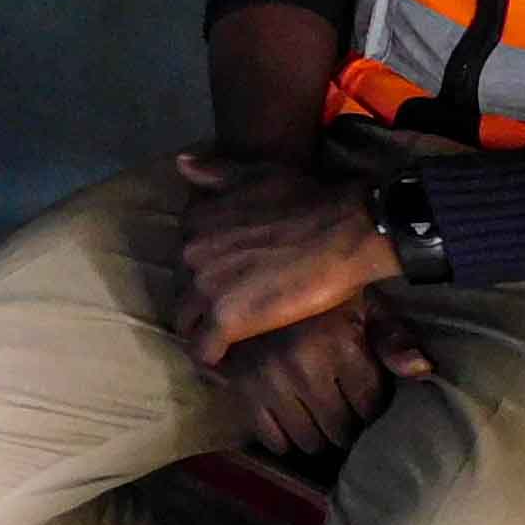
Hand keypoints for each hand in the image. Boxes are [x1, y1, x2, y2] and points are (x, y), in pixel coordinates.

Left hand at [171, 152, 403, 365]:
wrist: (343, 232)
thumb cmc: (307, 199)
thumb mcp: (256, 174)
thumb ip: (216, 173)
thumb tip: (182, 165)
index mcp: (195, 219)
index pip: (183, 257)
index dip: (203, 273)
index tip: (224, 284)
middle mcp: (190, 251)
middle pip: (182, 290)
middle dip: (201, 303)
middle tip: (231, 313)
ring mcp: (205, 286)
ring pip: (186, 321)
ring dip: (203, 331)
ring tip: (229, 339)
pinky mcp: (225, 320)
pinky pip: (203, 350)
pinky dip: (213, 358)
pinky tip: (229, 360)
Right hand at [210, 299, 434, 456]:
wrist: (252, 276)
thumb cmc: (320, 296)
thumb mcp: (364, 306)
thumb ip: (394, 339)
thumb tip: (422, 370)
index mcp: (337, 342)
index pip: (370, 406)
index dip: (372, 406)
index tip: (366, 397)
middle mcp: (301, 364)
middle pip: (340, 429)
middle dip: (347, 424)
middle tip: (343, 409)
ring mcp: (267, 380)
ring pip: (308, 439)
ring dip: (318, 435)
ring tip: (320, 416)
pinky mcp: (241, 389)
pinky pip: (272, 439)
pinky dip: (285, 437)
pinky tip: (291, 419)